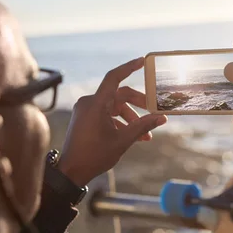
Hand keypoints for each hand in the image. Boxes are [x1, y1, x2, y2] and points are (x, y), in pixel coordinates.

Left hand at [57, 57, 167, 185]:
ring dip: (130, 117)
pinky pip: (106, 114)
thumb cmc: (94, 156)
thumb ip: (142, 127)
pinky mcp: (85, 118)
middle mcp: (89, 103)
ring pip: (114, 106)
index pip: (114, 78)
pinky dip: (119, 122)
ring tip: (145, 135)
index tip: (143, 61)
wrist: (71, 171)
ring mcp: (85, 110)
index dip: (129, 67)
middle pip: (119, 95)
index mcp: (95, 104)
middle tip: (154, 114)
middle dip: (138, 105)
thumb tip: (162, 118)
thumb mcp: (122, 141)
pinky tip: (131, 136)